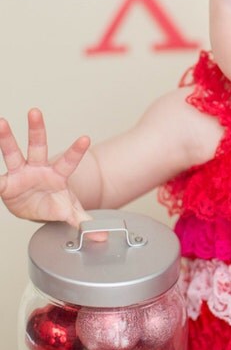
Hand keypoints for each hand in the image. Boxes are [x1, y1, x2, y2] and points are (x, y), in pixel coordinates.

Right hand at [0, 108, 90, 227]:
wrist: (38, 209)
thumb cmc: (55, 203)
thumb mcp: (70, 212)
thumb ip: (84, 222)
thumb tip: (101, 237)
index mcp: (58, 174)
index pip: (69, 161)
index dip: (76, 151)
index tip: (85, 139)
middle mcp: (39, 168)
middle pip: (38, 146)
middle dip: (37, 129)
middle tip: (35, 112)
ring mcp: (21, 173)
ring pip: (13, 153)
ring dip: (6, 138)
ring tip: (1, 123)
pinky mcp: (7, 184)